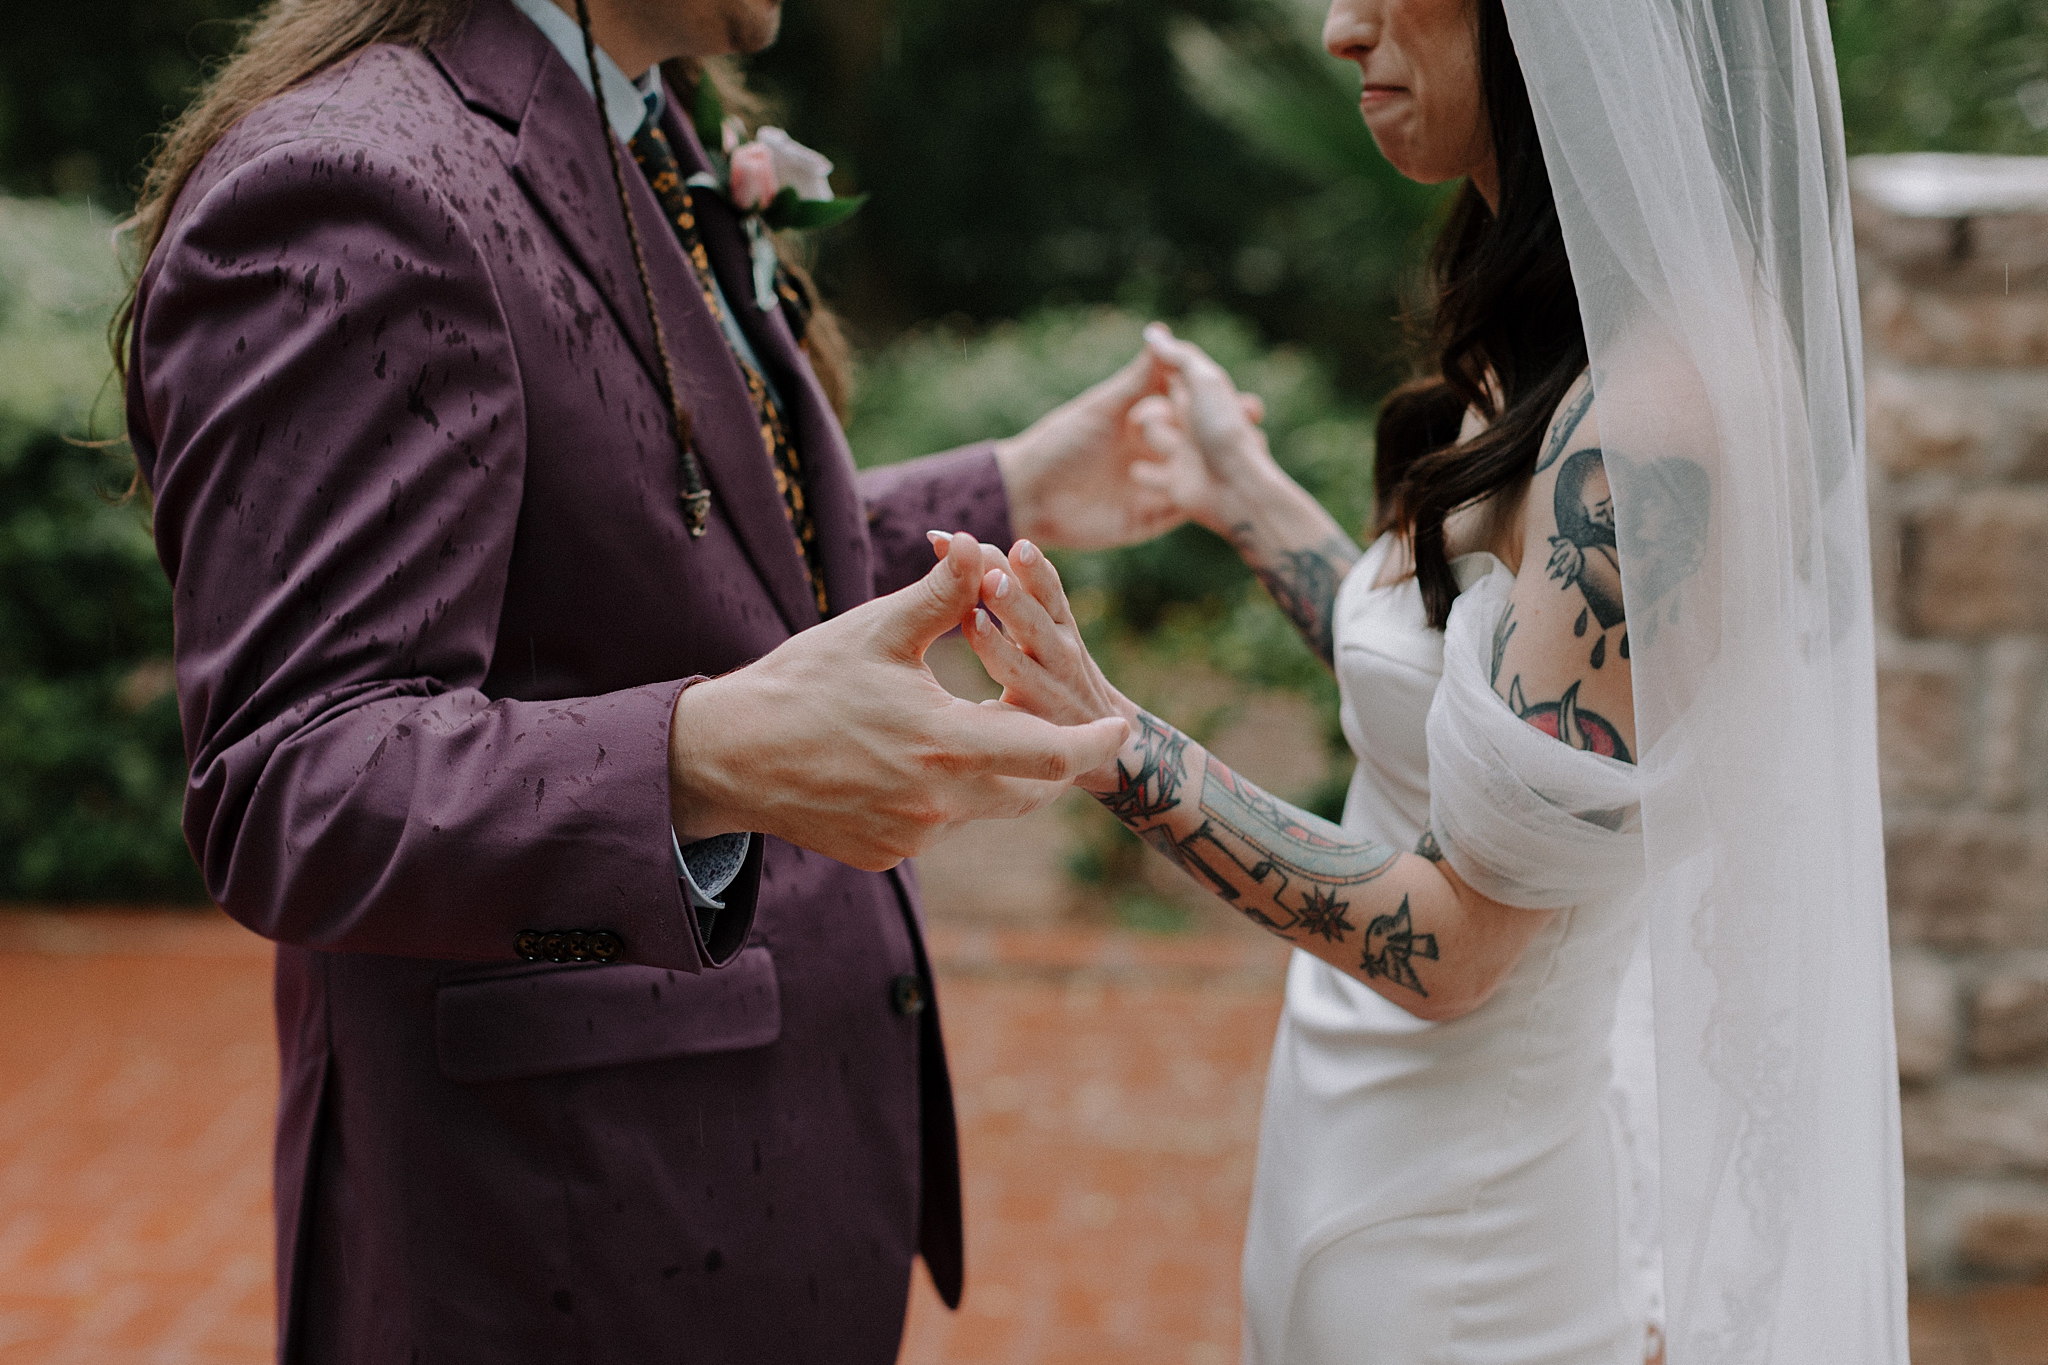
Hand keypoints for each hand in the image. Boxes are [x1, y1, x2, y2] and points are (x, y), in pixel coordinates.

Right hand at [668, 530, 1128, 870]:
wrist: (726, 757)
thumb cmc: (802, 684)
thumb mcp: (876, 631)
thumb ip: (942, 594)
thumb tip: (982, 544)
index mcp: (948, 744)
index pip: (1053, 755)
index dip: (1092, 742)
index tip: (1118, 726)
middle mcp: (938, 803)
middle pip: (1029, 791)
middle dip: (1050, 758)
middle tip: (1054, 723)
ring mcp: (911, 838)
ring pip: (981, 807)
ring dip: (990, 772)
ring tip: (972, 728)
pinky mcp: (884, 856)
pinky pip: (935, 825)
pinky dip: (940, 794)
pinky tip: (905, 761)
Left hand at [993, 336, 1260, 551]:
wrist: (1030, 496)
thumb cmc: (1061, 444)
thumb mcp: (1104, 407)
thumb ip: (1138, 378)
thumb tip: (1163, 335)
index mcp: (1141, 423)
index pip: (1188, 410)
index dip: (1215, 405)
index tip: (1245, 398)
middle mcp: (1151, 454)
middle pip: (1199, 445)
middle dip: (1229, 438)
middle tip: (1258, 428)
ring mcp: (1152, 488)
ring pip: (1196, 476)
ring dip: (1222, 471)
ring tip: (1253, 462)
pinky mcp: (1147, 519)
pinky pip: (1181, 508)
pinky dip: (1203, 501)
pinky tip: (1228, 494)